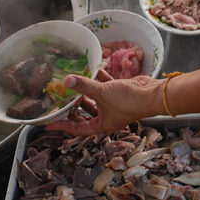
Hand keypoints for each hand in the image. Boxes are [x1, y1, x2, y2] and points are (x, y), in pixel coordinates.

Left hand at [46, 73, 162, 135]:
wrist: (150, 94)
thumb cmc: (128, 101)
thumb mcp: (102, 93)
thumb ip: (84, 86)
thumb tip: (66, 81)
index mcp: (101, 125)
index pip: (76, 128)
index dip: (62, 126)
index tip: (48, 123)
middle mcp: (106, 117)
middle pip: (84, 115)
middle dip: (73, 107)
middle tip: (61, 99)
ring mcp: (112, 106)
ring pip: (94, 100)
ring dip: (85, 92)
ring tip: (73, 84)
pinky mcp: (118, 94)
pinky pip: (104, 88)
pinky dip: (98, 81)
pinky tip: (91, 71)